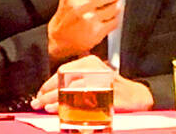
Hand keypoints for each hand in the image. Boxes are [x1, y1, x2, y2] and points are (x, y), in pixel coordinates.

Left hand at [30, 55, 154, 112]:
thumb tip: (51, 94)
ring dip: (57, 100)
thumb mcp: (93, 79)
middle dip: (49, 92)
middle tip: (38, 102)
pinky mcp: (106, 95)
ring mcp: (100, 82)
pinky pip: (84, 102)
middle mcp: (94, 69)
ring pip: (72, 90)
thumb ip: (75, 82)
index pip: (63, 71)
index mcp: (89, 63)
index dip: (49, 83)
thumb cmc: (114, 90)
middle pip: (65, 80)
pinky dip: (72, 107)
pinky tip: (63, 112)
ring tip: (46, 107)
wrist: (138, 97)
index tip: (40, 93)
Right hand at [47, 0, 120, 62]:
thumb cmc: (65, 17)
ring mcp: (89, 19)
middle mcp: (81, 5)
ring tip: (111, 6)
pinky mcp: (97, 32)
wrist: (60, 39)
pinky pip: (115, 21)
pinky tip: (107, 18)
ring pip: (115, 7)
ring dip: (116, 6)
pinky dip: (113, 19)